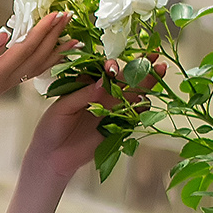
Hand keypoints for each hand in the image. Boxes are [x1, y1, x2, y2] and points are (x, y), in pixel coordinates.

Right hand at [0, 13, 71, 128]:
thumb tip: (4, 33)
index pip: (27, 48)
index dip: (43, 30)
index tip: (56, 14)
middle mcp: (8, 80)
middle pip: (38, 55)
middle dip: (55, 35)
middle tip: (69, 16)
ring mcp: (7, 83)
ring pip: (38, 65)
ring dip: (55, 49)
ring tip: (72, 38)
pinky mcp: (3, 84)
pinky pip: (30, 71)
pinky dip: (45, 61)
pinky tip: (51, 57)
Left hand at [25, 55, 167, 183]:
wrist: (53, 156)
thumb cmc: (51, 127)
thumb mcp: (62, 107)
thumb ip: (84, 94)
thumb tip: (104, 80)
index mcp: (87, 84)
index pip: (104, 70)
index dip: (112, 65)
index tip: (113, 68)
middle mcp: (103, 94)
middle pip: (125, 78)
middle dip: (140, 67)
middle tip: (154, 57)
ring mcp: (112, 109)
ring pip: (134, 94)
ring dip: (147, 83)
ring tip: (160, 71)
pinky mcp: (118, 126)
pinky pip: (134, 115)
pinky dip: (142, 108)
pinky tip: (148, 100)